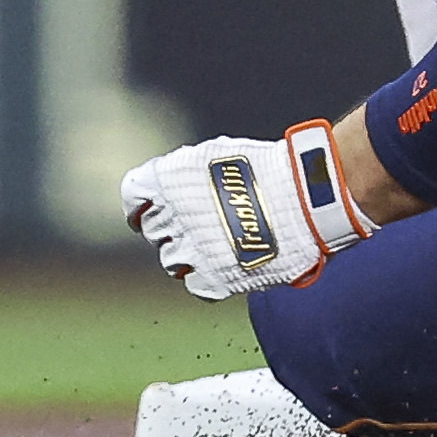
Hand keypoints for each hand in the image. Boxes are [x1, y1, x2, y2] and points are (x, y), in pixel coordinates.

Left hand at [120, 122, 371, 299]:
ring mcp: (190, 250)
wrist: (303, 200)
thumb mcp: (217, 154)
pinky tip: (223, 264)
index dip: (140, 206)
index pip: (133, 196)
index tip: (145, 212)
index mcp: (168, 180)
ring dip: (186, 254)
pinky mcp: (212, 278)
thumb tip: (175, 186)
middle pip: (152, 230)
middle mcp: (171, 216)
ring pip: (170, 260)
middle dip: (170, 228)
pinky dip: (205, 275)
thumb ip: (186, 172)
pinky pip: (194, 283)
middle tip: (197, 226)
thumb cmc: (267, 169)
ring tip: (214, 245)